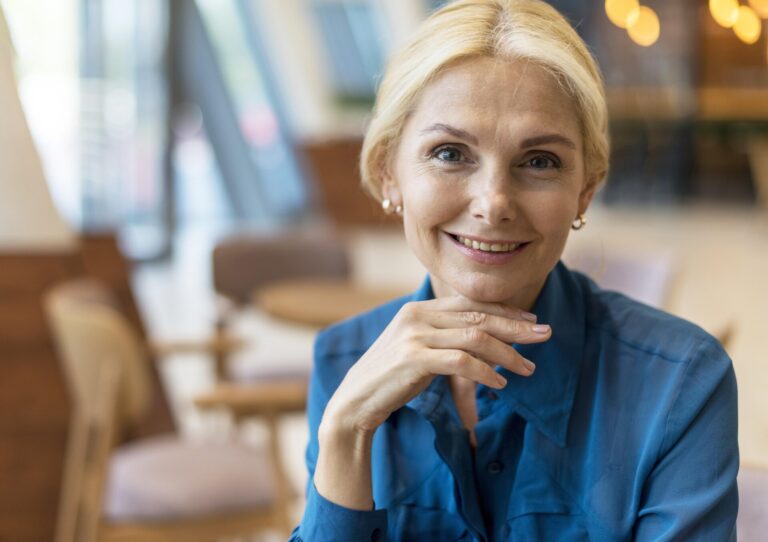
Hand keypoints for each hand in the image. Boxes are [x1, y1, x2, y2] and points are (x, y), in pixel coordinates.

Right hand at [321, 296, 551, 436]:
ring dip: (508, 353)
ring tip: (528, 368)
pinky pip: (462, 362)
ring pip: (475, 337)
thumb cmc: (392, 377)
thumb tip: (487, 339)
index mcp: (420, 309)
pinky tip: (501, 384)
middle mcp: (417, 315)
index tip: (532, 320)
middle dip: (516, 326)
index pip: (471, 304)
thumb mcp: (419, 349)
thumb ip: (445, 337)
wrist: (357, 399)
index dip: (505, 310)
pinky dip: (486, 373)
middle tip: (545, 335)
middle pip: (478, 316)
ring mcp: (414, 335)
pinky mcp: (414, 358)